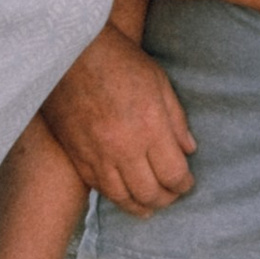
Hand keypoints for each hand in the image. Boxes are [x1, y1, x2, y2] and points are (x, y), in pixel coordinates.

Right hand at [42, 23, 196, 213]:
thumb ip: (176, 120)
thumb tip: (189, 150)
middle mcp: (124, 147)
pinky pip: (98, 187)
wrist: (71, 51)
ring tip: (150, 207)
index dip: (184, 184)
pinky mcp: (76, 154)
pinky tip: (123, 197)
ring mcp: (97, 154)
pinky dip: (114, 196)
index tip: (188, 183)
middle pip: (150, 192)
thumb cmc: (119, 59)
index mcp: (150, 127)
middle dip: (166, 199)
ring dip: (141, 206)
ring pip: (122, 197)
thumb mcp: (158, 82)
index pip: (174, 173)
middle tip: (172, 196)